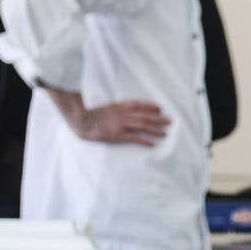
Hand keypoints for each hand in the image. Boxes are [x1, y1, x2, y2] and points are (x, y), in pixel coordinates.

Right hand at [45, 87, 168, 145]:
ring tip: (165, 134)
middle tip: (170, 122)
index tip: (160, 109)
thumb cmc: (91, 114)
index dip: (151, 107)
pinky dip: (145, 141)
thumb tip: (128, 107)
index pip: (139, 105)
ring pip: (142, 126)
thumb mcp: (106, 106)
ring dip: (155, 130)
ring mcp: (120, 124)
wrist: (80, 120)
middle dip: (159, 119)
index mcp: (119, 106)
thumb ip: (118, 107)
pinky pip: (134, 138)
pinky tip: (152, 144)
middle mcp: (123, 114)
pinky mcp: (117, 135)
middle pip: (145, 116)